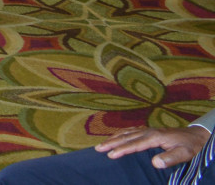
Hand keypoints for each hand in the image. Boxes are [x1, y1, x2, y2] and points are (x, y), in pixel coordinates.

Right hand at [96, 126, 210, 167]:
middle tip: (98, 149)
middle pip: (126, 137)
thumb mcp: (184, 153)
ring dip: (113, 138)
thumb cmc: (190, 146)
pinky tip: (116, 136)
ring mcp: (147, 129)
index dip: (122, 150)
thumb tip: (154, 163)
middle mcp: (148, 131)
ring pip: (126, 133)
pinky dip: (120, 134)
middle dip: (111, 143)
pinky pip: (130, 131)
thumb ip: (170, 158)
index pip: (134, 144)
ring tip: (101, 144)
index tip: (110, 155)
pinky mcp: (148, 130)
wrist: (196, 135)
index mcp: (154, 137)